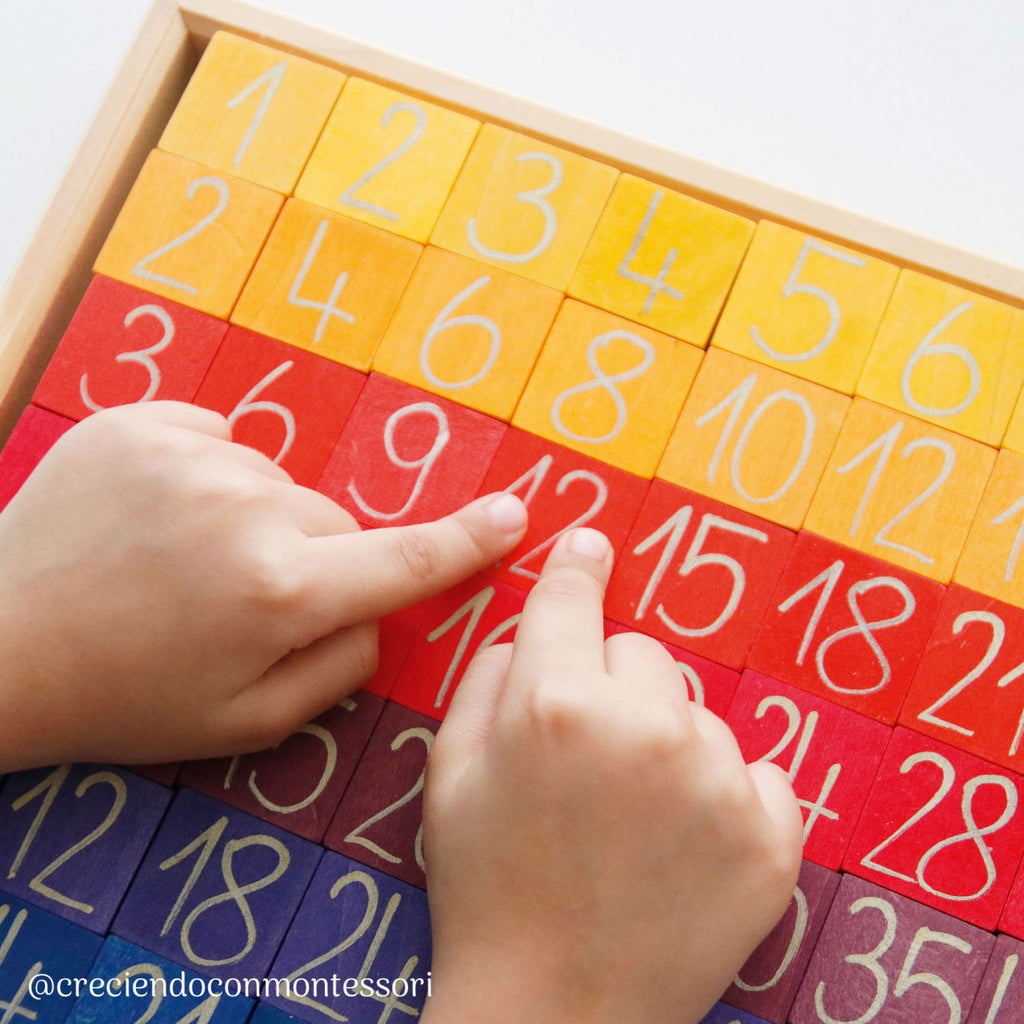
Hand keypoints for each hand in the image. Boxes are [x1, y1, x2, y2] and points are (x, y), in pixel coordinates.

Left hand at [0, 401, 526, 769]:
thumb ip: (340, 668)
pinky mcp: (147, 421)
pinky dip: (209, 477)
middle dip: (315, 561)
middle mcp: (250, 510)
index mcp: (281, 593)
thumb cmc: (126, 696)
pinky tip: (158, 519)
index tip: (516, 513)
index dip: (468, 541)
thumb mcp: (246, 722)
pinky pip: (221, 441)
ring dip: (256, 519)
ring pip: (278, 483)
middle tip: (244, 603)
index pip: (405, 561)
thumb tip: (381, 613)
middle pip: (336, 523)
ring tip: (183, 562)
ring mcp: (195, 454)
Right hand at [420, 527, 802, 1023]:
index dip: (577, 567)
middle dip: (614, 686)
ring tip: (636, 818)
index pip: (572, 596)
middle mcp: (645, 727)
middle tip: (591, 757)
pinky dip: (729, 796)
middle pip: (644, 653)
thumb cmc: (486, 889)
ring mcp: (718, 783)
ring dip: (670, 745)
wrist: (552, 1013)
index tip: (590, 546)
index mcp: (554, 704)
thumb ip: (486, 677)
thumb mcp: (448, 774)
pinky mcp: (773, 839)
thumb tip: (534, 626)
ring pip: (700, 714)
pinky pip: (759, 773)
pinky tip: (688, 842)